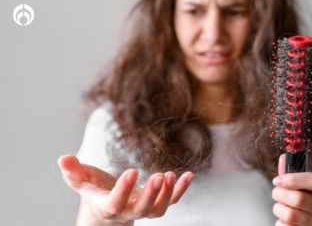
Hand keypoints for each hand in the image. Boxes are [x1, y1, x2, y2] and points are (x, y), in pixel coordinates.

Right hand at [58, 155, 193, 223]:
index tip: (132, 170)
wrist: (107, 202)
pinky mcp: (156, 203)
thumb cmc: (94, 189)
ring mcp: (144, 209)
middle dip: (152, 195)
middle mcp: (127, 211)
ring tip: (172, 175)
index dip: (123, 190)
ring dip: (168, 194)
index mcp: (107, 206)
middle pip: (142, 210)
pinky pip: (172, 200)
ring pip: (158, 209)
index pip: (115, 202)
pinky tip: (189, 175)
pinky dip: (181, 190)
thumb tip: (63, 159)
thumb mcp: (81, 180)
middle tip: (159, 176)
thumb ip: (73, 172)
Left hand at [271, 154, 311, 225]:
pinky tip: (285, 220)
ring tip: (281, 207)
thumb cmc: (303, 203)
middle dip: (280, 194)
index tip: (277, 180)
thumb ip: (290, 174)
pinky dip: (280, 223)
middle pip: (298, 198)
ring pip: (290, 215)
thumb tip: (284, 157)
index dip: (292, 179)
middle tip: (276, 193)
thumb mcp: (300, 186)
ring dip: (278, 209)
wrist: (308, 225)